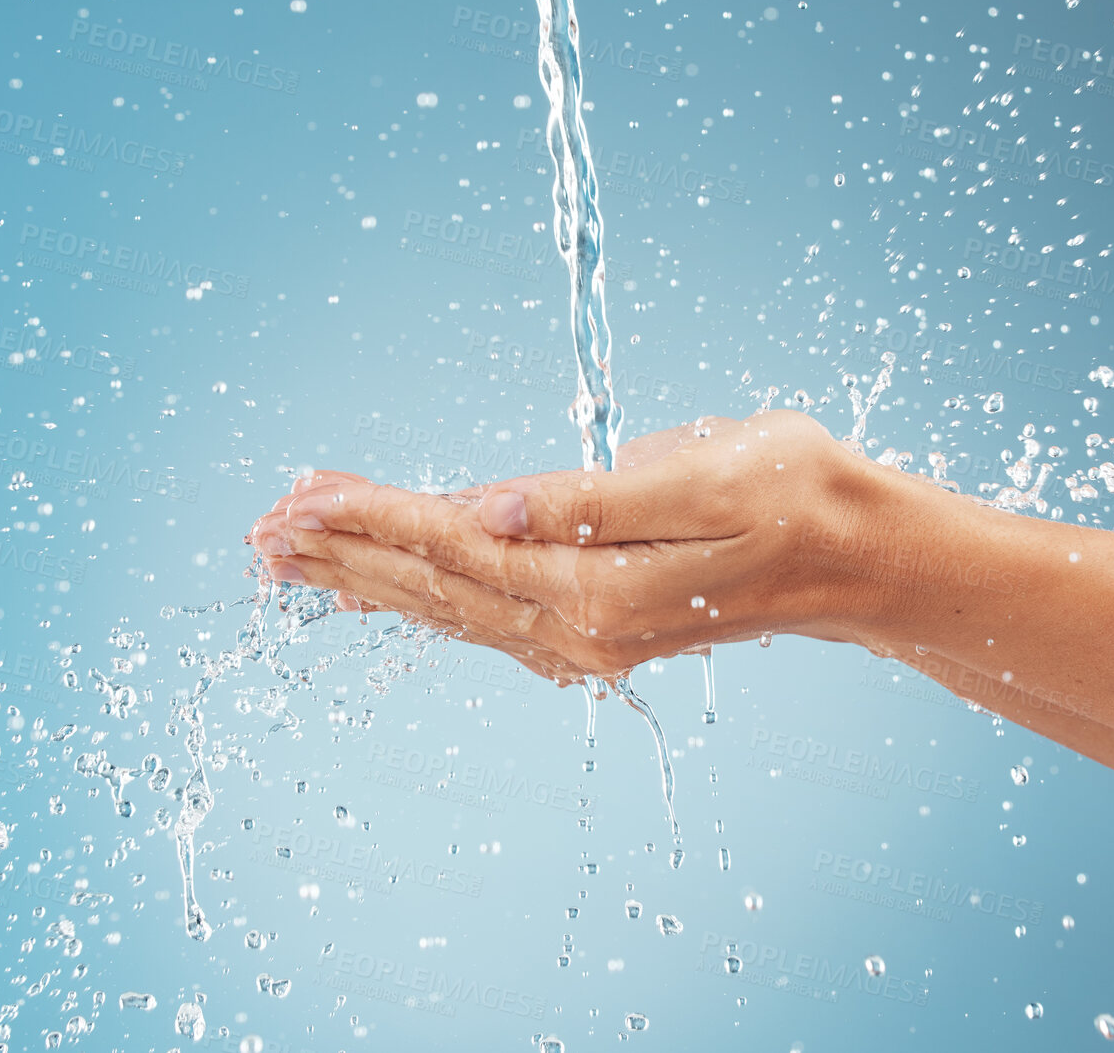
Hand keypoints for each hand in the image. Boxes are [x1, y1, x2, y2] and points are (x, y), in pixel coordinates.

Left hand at [247, 410, 875, 685]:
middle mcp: (577, 629)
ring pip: (446, 606)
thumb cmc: (793, 492)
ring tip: (290, 555)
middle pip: (432, 585)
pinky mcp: (586, 631)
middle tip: (259, 530)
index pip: (455, 547)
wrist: (854, 556)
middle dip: (342, 553)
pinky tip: (379, 588)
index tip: (296, 499)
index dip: (372, 519)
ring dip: (364, 576)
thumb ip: (589, 498)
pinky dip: (417, 596)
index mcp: (597, 586)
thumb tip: (488, 507)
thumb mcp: (705, 473)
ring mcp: (579, 639)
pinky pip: (478, 617)